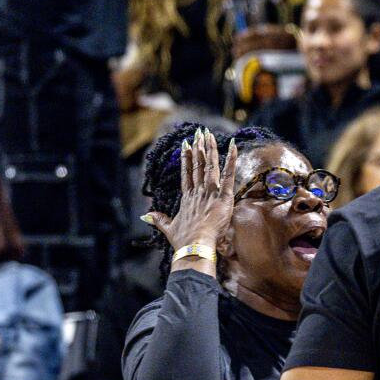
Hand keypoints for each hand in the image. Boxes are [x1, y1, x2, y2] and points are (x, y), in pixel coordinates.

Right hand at [141, 128, 237, 271]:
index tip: (186, 145)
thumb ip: (159, 220)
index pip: (187, 175)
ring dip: (210, 149)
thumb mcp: (169, 228)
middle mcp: (197, 192)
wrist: (194, 247)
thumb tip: (146, 216)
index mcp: (187, 199)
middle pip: (198, 166)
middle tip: (199, 133)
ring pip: (210, 166)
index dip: (186, 159)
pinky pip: (228, 176)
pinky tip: (233, 146)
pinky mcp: (223, 197)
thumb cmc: (183, 240)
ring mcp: (210, 193)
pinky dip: (231, 161)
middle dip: (198, 148)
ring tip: (209, 135)